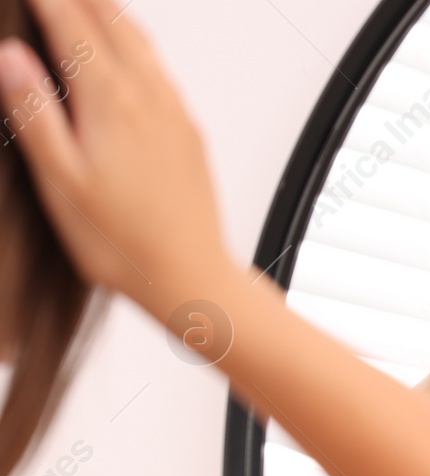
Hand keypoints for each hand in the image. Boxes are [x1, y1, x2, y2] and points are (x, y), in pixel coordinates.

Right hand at [0, 0, 233, 312]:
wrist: (193, 276)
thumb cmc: (126, 243)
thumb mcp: (61, 181)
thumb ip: (34, 113)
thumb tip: (11, 56)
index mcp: (111, 101)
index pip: (69, 22)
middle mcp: (150, 98)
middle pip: (109, 19)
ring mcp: (174, 113)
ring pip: (140, 40)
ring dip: (106, 10)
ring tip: (82, 1)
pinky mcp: (189, 132)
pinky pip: (160, 69)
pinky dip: (134, 43)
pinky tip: (127, 52)